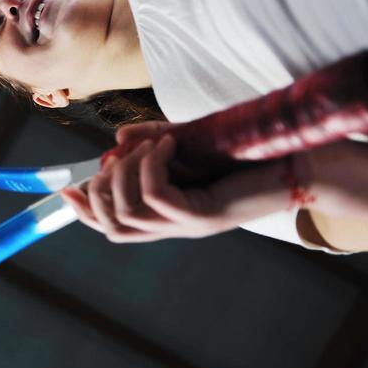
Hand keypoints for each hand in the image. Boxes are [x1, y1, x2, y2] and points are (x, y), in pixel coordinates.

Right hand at [62, 134, 293, 243]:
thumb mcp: (192, 146)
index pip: (116, 227)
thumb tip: (118, 140)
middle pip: (114, 226)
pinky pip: (156, 196)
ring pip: (129, 211)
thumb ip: (155, 143)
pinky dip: (150, 166)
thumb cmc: (250, 155)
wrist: (301, 165)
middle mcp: (177, 227)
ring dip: (126, 172)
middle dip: (100, 190)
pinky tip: (167, 145)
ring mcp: (190, 224)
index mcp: (172, 217)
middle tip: (115, 157)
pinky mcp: (204, 216)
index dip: (86, 211)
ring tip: (148, 146)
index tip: (66, 187)